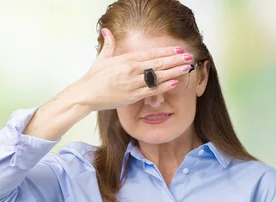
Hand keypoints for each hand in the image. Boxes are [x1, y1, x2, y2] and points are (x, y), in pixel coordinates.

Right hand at [71, 28, 194, 110]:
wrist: (86, 94)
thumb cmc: (94, 77)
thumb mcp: (102, 58)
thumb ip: (109, 44)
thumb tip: (106, 31)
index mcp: (126, 59)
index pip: (151, 54)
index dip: (166, 51)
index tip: (178, 49)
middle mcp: (132, 70)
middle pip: (158, 63)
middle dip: (175, 59)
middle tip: (189, 56)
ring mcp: (133, 83)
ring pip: (158, 76)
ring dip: (174, 71)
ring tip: (187, 68)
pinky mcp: (133, 96)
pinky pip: (152, 90)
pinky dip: (164, 86)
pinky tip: (175, 82)